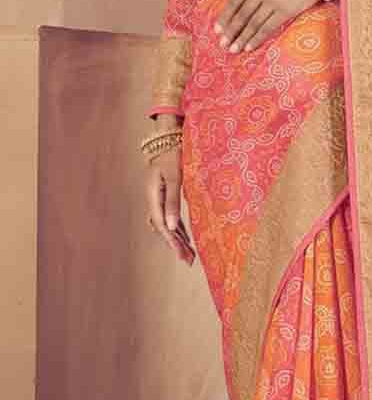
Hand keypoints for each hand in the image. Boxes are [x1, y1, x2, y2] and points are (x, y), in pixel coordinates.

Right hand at [145, 145, 194, 266]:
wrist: (167, 138)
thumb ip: (173, 201)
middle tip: (188, 261)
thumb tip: (170, 225)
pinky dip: (178, 228)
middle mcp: (154, 199)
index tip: (181, 253)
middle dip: (175, 245)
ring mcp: (158, 198)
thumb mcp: (175, 177)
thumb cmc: (172, 154)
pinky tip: (185, 238)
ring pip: (166, 224)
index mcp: (153, 196)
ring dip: (177, 239)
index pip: (161, 224)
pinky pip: (170, 217)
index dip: (171, 240)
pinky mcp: (165, 196)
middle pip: (163, 227)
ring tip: (189, 255)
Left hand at [214, 0, 320, 52]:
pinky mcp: (285, 11)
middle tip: (223, 44)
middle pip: (242, 14)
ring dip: (242, 38)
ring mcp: (273, 0)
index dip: (225, 16)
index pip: (235, 0)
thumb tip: (240, 10)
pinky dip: (256, 38)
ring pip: (252, 23)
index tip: (217, 29)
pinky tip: (249, 47)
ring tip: (233, 49)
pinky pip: (267, 28)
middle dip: (231, 31)